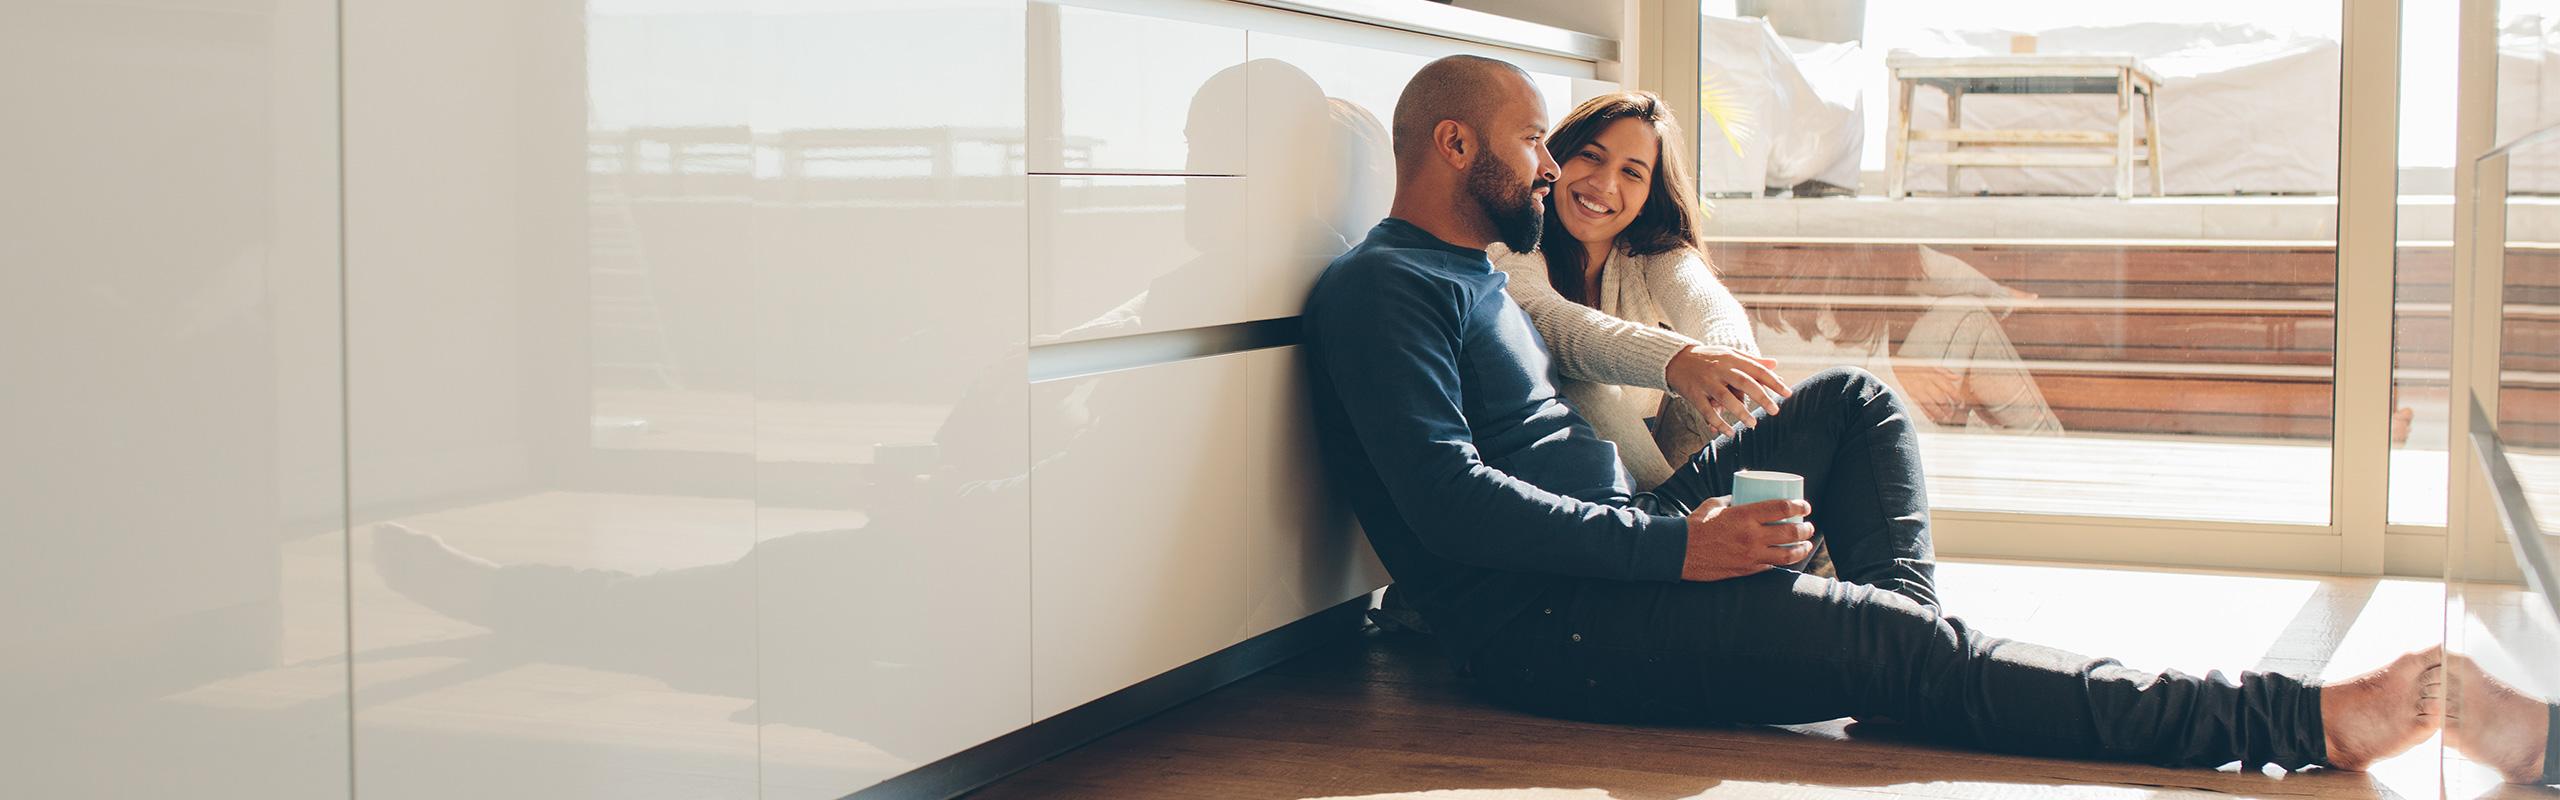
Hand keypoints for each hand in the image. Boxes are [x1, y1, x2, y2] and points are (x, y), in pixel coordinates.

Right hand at [1665, 345, 1788, 437]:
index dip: (1773, 382)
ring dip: (1740, 412)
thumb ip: (1752, 360)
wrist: (1676, 359)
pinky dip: (1718, 422)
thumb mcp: (1730, 354)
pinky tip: (1728, 431)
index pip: (1756, 370)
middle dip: (1761, 397)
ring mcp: (1706, 381)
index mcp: (1732, 358)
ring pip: (1725, 398)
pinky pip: (1706, 410)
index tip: (1787, 393)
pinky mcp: (1694, 393)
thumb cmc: (1708, 357)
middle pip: (1744, 382)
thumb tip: (1775, 364)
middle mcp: (1720, 369)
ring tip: (1753, 423)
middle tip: (1775, 410)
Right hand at [1678, 497, 1816, 581]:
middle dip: (1806, 528)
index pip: (1782, 508)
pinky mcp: (1746, 570)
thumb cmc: (1695, 525)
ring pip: (1787, 554)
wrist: (1679, 552)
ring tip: (1806, 544)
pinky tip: (1787, 557)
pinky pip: (1771, 566)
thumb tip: (1742, 495)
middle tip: (1809, 526)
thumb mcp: (1714, 504)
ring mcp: (1750, 555)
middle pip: (1790, 532)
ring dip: (1802, 548)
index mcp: (1745, 515)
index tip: (1805, 506)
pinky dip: (1782, 561)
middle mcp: (1751, 536)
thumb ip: (1732, 500)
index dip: (1799, 506)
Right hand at [1895, 364, 1964, 424]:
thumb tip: (1957, 378)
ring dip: (1939, 413)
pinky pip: (1920, 407)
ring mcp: (1919, 390)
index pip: (1949, 388)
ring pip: (1932, 405)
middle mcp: (1927, 383)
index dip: (1956, 397)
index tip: (1960, 403)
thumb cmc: (1916, 366)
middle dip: (1948, 408)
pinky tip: (1932, 417)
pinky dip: (1927, 414)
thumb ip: (1946, 372)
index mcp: (1934, 376)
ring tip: (1944, 418)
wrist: (1899, 365)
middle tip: (1952, 413)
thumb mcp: (1932, 366)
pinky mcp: (1911, 395)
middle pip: (1941, 399)